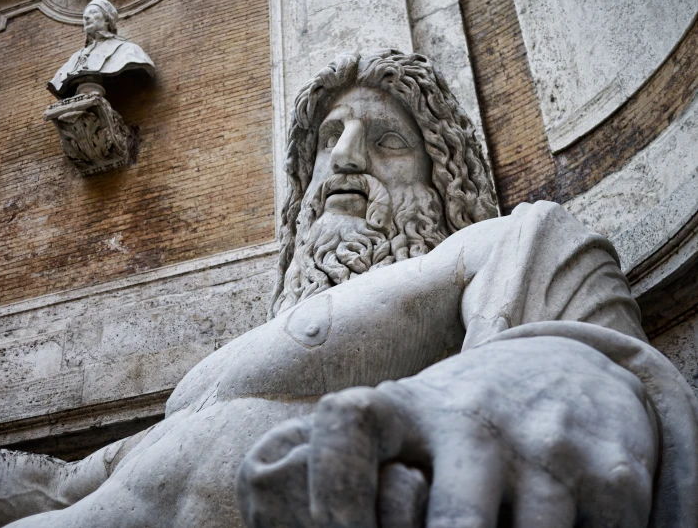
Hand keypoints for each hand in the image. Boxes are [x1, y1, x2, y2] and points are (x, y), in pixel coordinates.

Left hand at [237, 336, 658, 526]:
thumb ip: (333, 460)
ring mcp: (545, 447)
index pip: (345, 423)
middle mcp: (472, 419)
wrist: (565, 369)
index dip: (333, 488)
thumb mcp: (400, 425)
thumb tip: (268, 482)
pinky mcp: (612, 476)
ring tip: (494, 526)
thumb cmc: (460, 423)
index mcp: (404, 407)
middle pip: (452, 527)